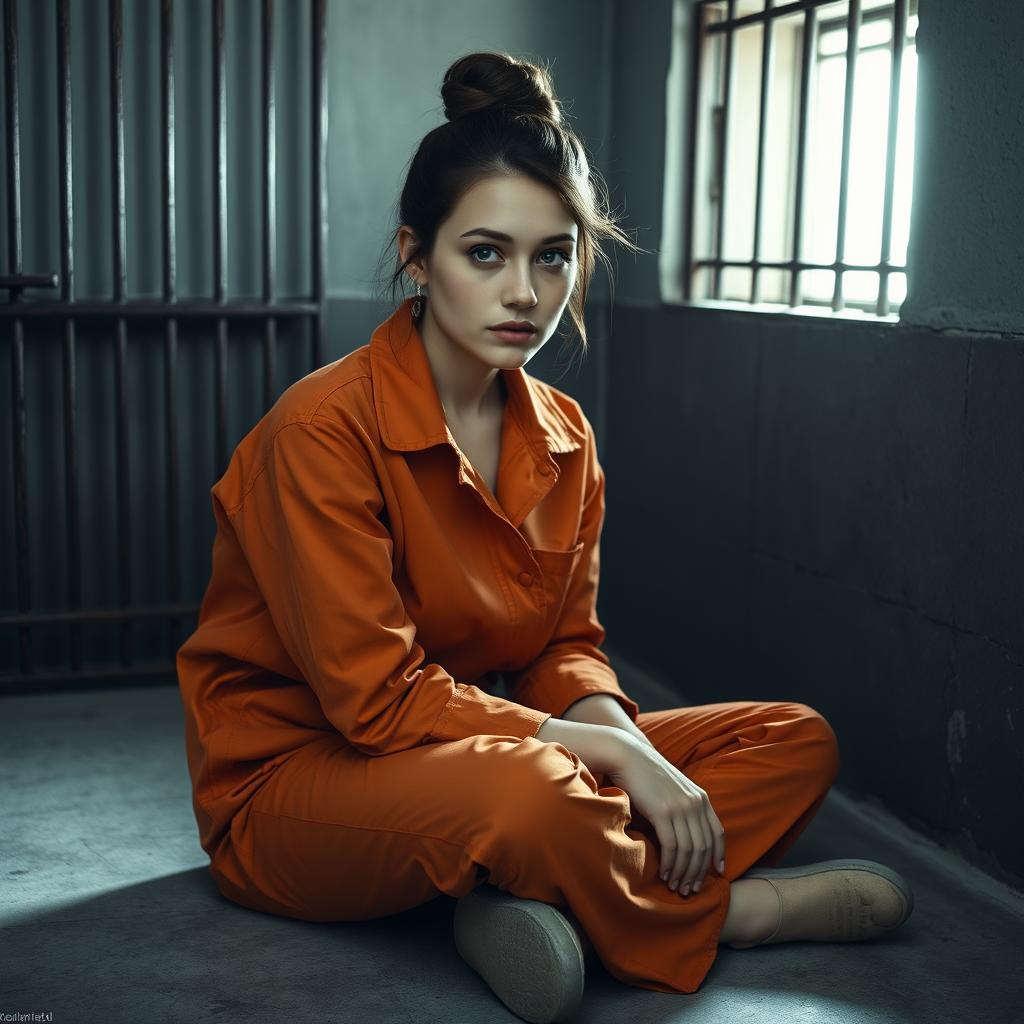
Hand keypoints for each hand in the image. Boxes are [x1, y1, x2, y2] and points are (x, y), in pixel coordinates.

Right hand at [606, 738, 724, 895]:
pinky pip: (672, 846)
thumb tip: (686, 835)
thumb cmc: (646, 774)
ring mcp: (680, 807)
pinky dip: (670, 864)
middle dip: (698, 872)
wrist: (627, 755)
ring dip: (683, 873)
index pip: (717, 833)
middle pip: (704, 847)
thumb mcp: (674, 789)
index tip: (717, 873)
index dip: (718, 855)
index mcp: (701, 797)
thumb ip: (683, 807)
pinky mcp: (663, 811)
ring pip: (689, 850)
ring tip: (676, 887)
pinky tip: (664, 874)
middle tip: (690, 889)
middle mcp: (695, 803)